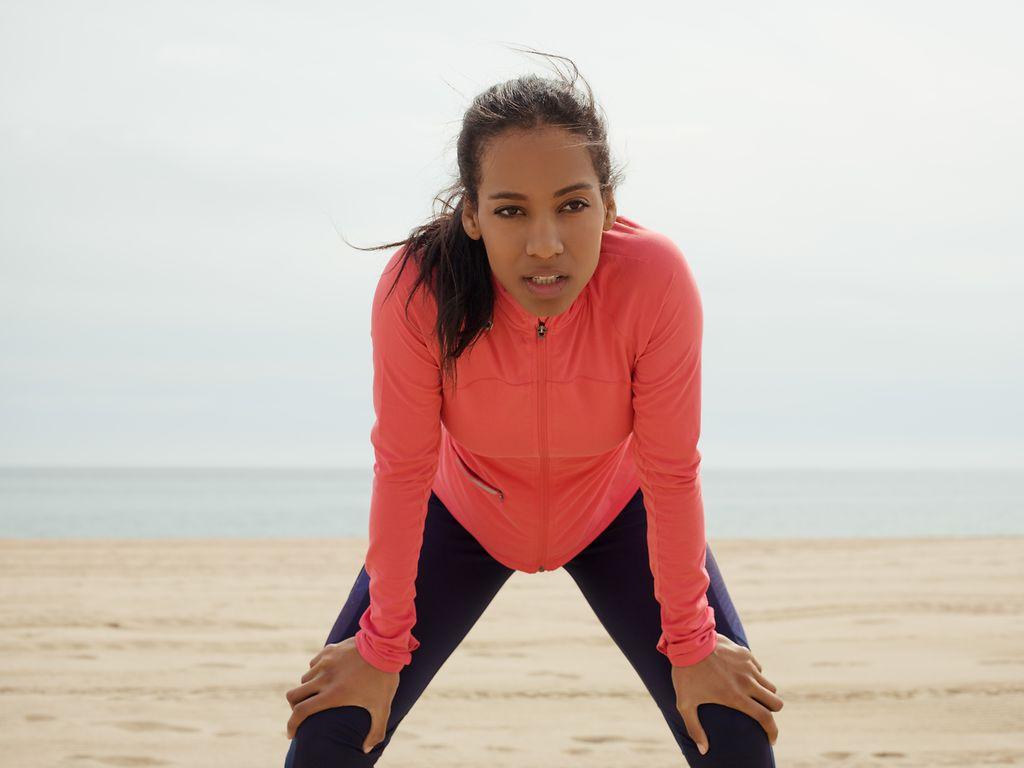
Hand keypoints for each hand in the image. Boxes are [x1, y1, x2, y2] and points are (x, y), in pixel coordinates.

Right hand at [285, 636, 399, 753]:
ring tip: (320, 692)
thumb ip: (376, 731)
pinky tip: (328, 674)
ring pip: (304, 679)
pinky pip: (314, 663)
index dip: (292, 725)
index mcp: (333, 694)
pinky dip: (316, 671)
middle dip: (294, 706)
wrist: (385, 645)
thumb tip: (366, 750)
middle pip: (294, 695)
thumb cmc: (383, 678)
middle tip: (303, 711)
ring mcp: (325, 662)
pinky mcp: (329, 650)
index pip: (301, 712)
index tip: (292, 734)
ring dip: (308, 688)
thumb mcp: (383, 707)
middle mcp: (324, 678)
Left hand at [670, 633, 782, 755]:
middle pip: (776, 702)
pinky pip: (759, 669)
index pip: (765, 718)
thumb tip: (703, 750)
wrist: (688, 641)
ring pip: (769, 686)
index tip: (770, 739)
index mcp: (736, 697)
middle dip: (772, 711)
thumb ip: (694, 728)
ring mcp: (748, 667)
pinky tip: (741, 676)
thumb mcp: (685, 703)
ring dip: (765, 693)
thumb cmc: (686, 674)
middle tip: (760, 712)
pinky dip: (755, 676)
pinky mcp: (746, 654)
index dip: (772, 732)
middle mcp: (747, 682)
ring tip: (751, 695)